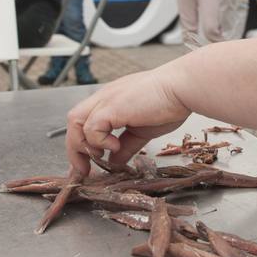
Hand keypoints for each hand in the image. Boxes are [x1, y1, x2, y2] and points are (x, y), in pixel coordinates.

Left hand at [65, 67, 190, 174]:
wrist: (182, 87)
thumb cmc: (170, 102)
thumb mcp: (142, 130)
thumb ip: (126, 145)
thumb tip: (114, 161)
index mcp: (112, 101)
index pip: (85, 121)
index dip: (83, 144)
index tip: (87, 164)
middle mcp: (104, 98)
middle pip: (74, 121)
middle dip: (75, 148)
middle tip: (84, 169)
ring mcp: (106, 100)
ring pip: (75, 122)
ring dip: (82, 145)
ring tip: (98, 157)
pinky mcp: (111, 107)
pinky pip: (92, 127)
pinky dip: (99, 141)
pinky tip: (115, 146)